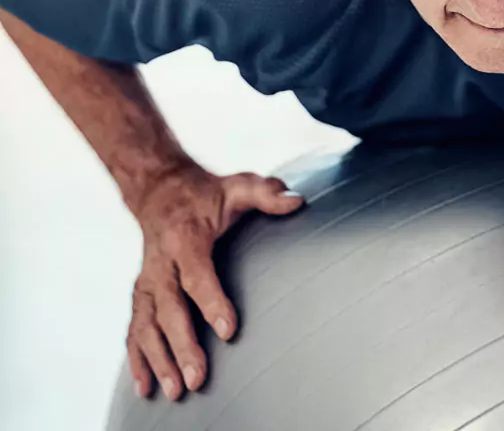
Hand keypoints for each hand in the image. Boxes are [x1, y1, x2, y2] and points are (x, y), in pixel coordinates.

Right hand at [127, 163, 303, 400]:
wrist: (160, 189)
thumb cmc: (207, 192)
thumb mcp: (238, 185)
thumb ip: (266, 192)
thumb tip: (297, 199)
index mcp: (185, 237)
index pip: (197, 274)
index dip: (211, 301)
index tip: (229, 329)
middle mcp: (160, 263)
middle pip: (169, 308)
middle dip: (182, 345)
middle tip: (198, 378)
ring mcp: (147, 280)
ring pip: (147, 325)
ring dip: (158, 360)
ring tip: (177, 391)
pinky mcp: (141, 293)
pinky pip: (134, 329)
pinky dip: (137, 359)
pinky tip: (146, 387)